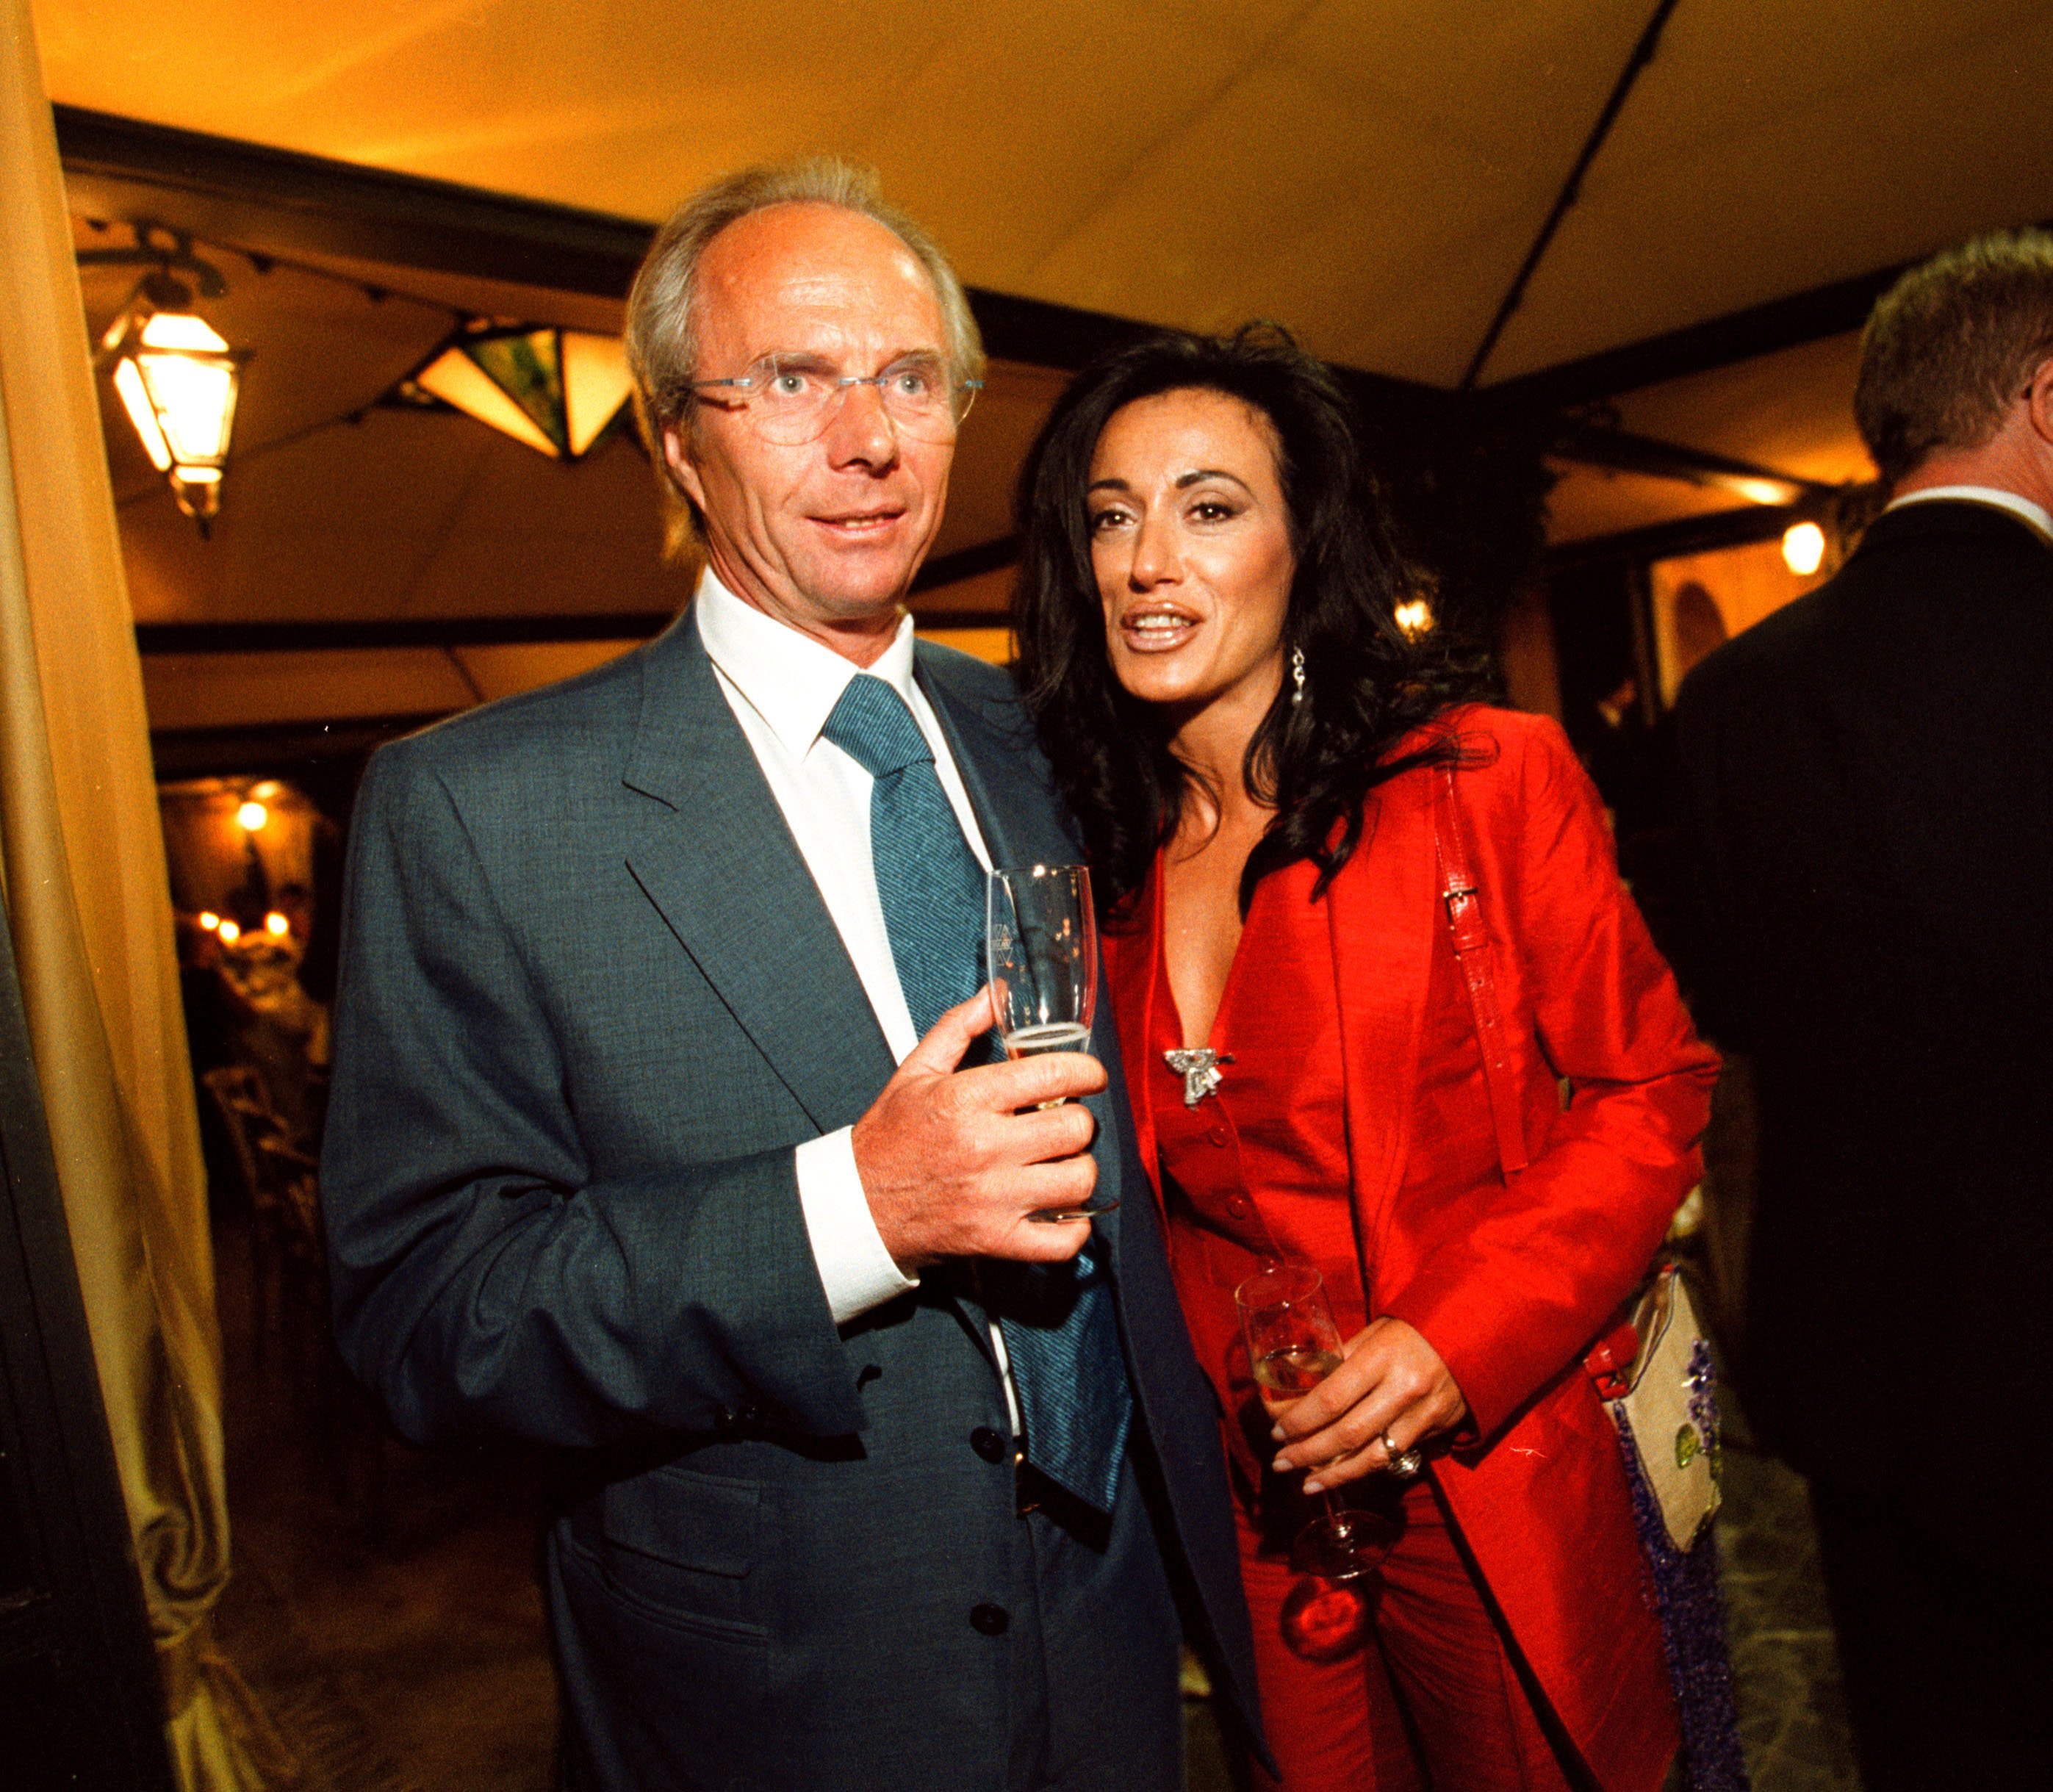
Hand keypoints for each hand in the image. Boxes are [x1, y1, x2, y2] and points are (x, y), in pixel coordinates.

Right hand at [853, 986, 1107, 1269]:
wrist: (857, 1205)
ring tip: (1060, 1164)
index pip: (1054, 1075)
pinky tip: (1060, 1209)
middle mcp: (984, 1148)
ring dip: (1078, 1170)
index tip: (1090, 1076)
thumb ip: (959, 1027)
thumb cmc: (891, 1137)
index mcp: (966, 1100)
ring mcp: (993, 1199)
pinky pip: (1063, 1241)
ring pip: (1079, 1180)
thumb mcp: (916, 1070)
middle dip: (1079, 1121)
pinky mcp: (996, 1240)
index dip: (1087, 1072)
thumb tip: (996, 994)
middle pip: (1076, 1128)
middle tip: (1064, 1122)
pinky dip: (1074, 1229)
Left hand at [1268, 1318, 1467, 1493]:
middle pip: (1347, 1433)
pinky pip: (1394, 1457)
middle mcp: (1404, 1389)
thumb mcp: (1375, 1332)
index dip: (1300, 1419)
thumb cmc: (1416, 1328)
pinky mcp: (1438, 1430)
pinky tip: (1341, 1477)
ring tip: (1305, 1483)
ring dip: (1333, 1474)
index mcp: (1383, 1357)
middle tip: (1280, 1461)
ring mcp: (1424, 1414)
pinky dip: (1363, 1470)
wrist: (1478, 1334)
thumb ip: (1340, 1357)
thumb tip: (1298, 1380)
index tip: (1277, 1429)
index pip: (1331, 1397)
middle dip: (1308, 1452)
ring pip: (1371, 1457)